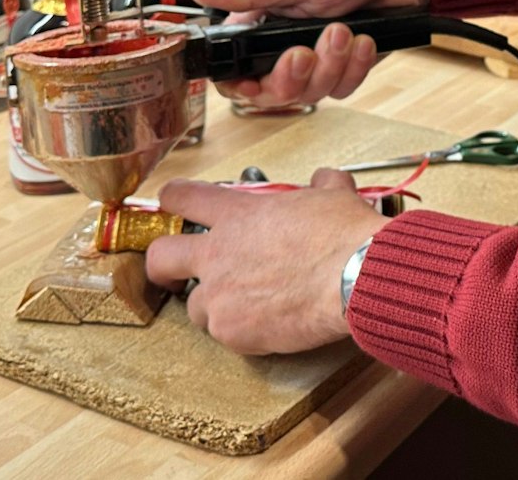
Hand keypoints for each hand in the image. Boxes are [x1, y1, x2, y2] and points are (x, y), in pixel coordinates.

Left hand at [145, 169, 388, 354]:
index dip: (173, 200)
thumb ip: (320, 186)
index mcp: (237, 216)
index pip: (181, 198)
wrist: (356, 277)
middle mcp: (218, 254)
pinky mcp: (233, 331)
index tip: (173, 207)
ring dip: (215, 307)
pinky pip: (225, 335)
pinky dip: (242, 333)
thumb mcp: (332, 195)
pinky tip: (268, 326)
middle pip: (161, 257)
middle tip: (176, 273)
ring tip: (246, 307)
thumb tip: (325, 181)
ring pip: (194, 307)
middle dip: (163, 266)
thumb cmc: (344, 236)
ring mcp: (220, 296)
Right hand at [187, 0, 427, 106]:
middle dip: (291, 77)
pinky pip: (345, 87)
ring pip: (313, 92)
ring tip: (343, 30)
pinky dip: (356, 64)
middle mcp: (287, 46)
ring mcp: (320, 59)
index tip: (251, 87)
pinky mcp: (349, 67)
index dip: (240, 87)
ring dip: (330, 64)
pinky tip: (364, 40)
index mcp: (263, 23)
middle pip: (274, 92)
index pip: (236, 70)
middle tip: (303, 53)